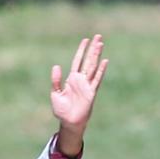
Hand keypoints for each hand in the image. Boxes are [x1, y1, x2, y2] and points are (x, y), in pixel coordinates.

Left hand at [50, 35, 107, 152]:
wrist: (69, 122)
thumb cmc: (62, 110)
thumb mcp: (55, 94)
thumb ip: (55, 80)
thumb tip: (56, 66)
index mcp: (72, 79)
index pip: (78, 61)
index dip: (81, 51)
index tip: (85, 40)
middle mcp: (81, 80)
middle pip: (88, 61)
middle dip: (92, 49)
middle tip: (98, 36)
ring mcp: (87, 85)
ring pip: (93, 67)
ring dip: (97, 55)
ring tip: (100, 44)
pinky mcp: (91, 92)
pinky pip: (97, 79)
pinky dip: (100, 70)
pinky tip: (104, 61)